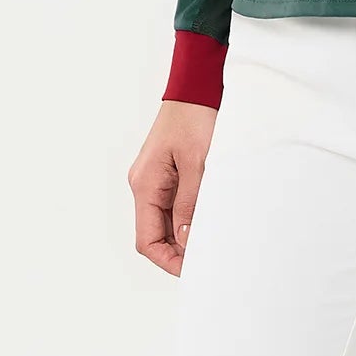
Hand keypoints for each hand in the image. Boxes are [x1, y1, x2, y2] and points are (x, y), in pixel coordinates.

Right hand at [127, 100, 217, 275]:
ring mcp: (155, 178)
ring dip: (185, 234)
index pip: (147, 240)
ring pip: (165, 221)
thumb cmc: (196, 117)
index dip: (168, 260)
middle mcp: (144, 184)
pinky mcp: (167, 171)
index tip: (192, 269)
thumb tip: (186, 240)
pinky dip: (188, 216)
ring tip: (211, 240)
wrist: (196, 85)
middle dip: (178, 251)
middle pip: (155, 233)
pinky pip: (174, 204)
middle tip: (208, 258)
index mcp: (145, 184)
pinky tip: (207, 219)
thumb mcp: (198, 162)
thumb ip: (190, 202)